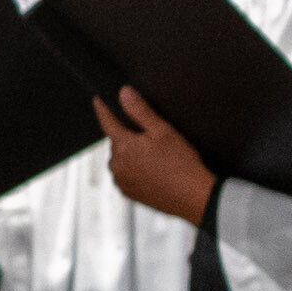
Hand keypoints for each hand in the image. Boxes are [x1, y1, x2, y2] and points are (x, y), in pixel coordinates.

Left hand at [97, 88, 215, 225]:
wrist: (193, 197)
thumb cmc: (181, 164)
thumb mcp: (163, 130)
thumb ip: (140, 110)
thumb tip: (124, 93)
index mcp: (122, 146)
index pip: (107, 121)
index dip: (103, 108)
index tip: (98, 99)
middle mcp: (116, 165)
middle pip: (118, 142)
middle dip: (131, 138)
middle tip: (155, 141)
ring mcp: (121, 181)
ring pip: (122, 160)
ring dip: (133, 156)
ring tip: (159, 160)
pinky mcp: (129, 193)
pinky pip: (127, 176)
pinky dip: (137, 172)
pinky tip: (156, 172)